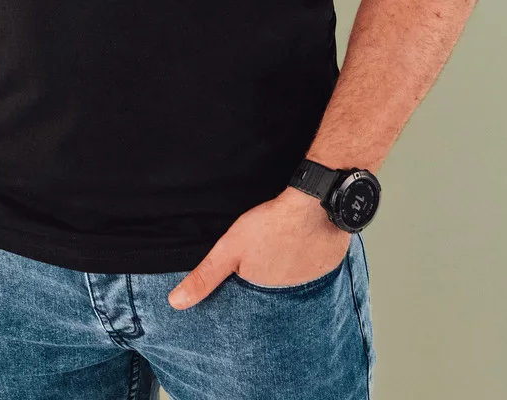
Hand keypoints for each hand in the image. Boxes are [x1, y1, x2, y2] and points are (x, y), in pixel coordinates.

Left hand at [168, 187, 350, 308]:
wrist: (316, 203)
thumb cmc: (271, 224)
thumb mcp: (229, 249)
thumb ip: (205, 276)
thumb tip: (176, 303)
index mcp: (265, 290)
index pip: (251, 291)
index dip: (247, 277)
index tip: (247, 264)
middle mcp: (291, 291)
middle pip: (273, 281)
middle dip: (269, 269)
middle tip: (267, 247)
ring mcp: (314, 277)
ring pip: (295, 271)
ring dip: (290, 260)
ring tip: (282, 241)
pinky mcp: (330, 261)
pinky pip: (316, 261)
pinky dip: (310, 252)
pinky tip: (302, 237)